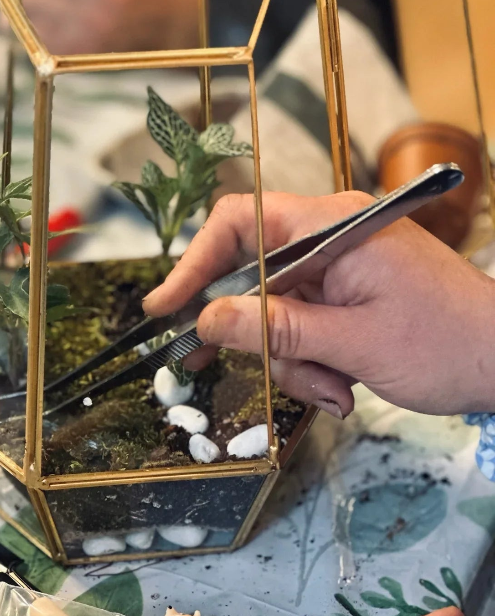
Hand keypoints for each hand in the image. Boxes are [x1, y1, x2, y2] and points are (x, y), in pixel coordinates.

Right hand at [143, 190, 494, 417]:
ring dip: (290, 360)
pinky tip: (341, 388)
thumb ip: (276, 331)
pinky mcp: (350, 291)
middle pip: (253, 275)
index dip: (196, 262)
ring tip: (331, 393)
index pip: (239, 222)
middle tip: (223, 370)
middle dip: (253, 334)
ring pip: (276, 309)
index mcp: (331, 226)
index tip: (168, 307)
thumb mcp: (354, 344)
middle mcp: (330, 235)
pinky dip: (312, 360)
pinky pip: (305, 322)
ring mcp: (340, 264)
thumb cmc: (446, 345)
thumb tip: (206, 320)